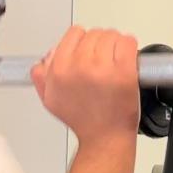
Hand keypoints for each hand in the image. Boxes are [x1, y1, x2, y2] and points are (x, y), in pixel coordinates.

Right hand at [31, 26, 140, 146]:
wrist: (104, 138)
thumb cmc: (83, 121)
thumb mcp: (51, 100)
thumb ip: (42, 77)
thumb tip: (45, 60)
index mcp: (60, 70)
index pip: (74, 34)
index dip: (82, 43)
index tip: (88, 54)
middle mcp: (79, 67)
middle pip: (94, 33)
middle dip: (100, 45)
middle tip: (102, 63)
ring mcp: (103, 69)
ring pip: (112, 36)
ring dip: (115, 46)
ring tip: (114, 64)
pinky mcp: (124, 72)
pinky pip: (128, 42)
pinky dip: (129, 47)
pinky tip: (126, 60)